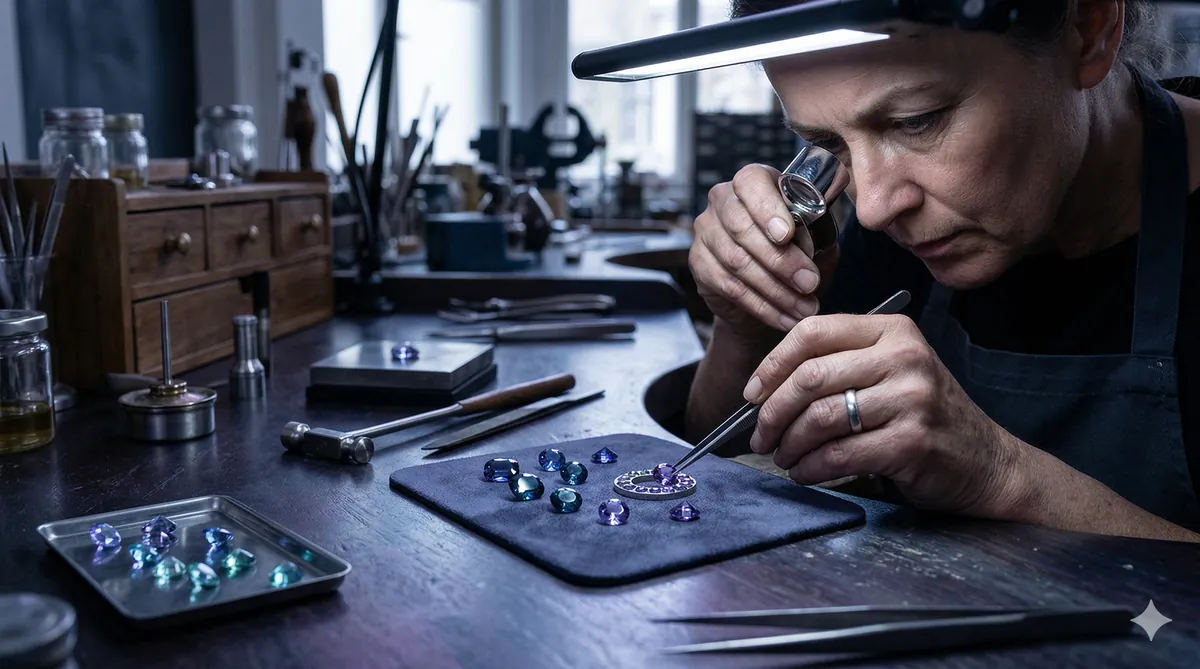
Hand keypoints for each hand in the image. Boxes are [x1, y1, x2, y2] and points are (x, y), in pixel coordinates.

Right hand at [689, 164, 831, 339]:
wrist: (766, 292)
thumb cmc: (794, 255)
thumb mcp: (816, 240)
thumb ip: (816, 236)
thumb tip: (809, 247)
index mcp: (753, 182)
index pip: (751, 182)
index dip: (767, 208)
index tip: (787, 235)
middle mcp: (723, 201)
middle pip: (742, 227)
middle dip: (781, 260)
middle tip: (810, 283)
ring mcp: (706, 231)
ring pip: (737, 261)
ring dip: (775, 290)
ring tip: (804, 308)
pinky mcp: (699, 263)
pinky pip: (729, 287)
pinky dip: (762, 306)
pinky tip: (785, 318)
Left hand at [743, 312, 1023, 516]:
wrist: (986, 461)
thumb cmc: (923, 415)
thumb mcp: (889, 371)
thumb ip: (838, 366)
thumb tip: (763, 389)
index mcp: (893, 330)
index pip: (813, 332)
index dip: (772, 364)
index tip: (752, 394)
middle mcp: (905, 357)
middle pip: (810, 377)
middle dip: (772, 411)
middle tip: (760, 435)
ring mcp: (911, 399)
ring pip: (820, 418)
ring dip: (789, 444)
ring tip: (782, 456)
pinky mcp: (912, 442)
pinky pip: (839, 455)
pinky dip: (810, 468)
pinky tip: (804, 473)